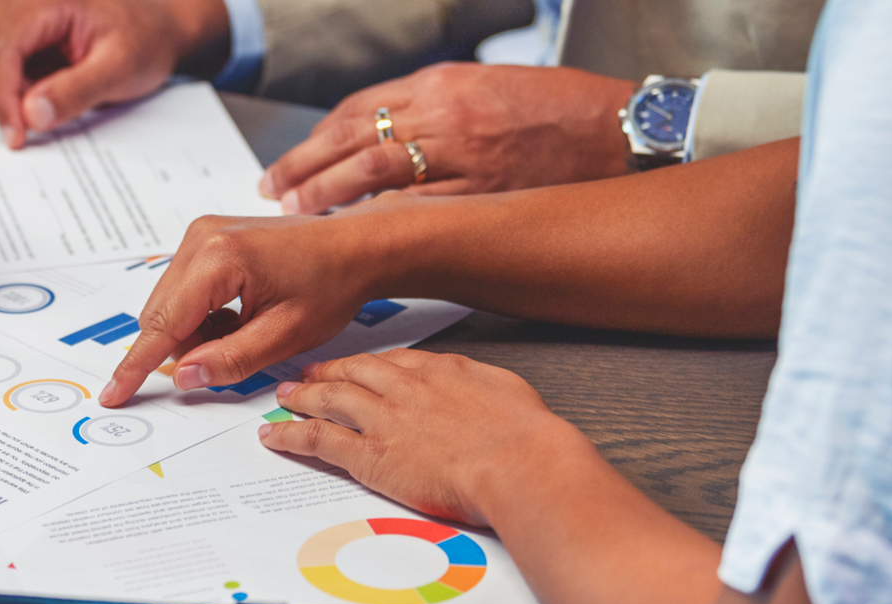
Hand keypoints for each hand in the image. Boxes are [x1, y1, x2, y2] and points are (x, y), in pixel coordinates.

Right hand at [0, 0, 228, 148]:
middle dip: (6, 98)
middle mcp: (16, 1)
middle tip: (50, 111)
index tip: (17, 138)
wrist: (155, 24)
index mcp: (41, 0)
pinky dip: (17, 86)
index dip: (3, 101)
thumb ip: (76, 91)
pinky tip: (51, 81)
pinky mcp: (11, 30)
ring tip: (57, 88)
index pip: (0, 52)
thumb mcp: (120, 67)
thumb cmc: (144, 36)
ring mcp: (9, 13)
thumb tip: (31, 115)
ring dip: (12, 93)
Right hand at [100, 213, 382, 406]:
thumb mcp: (284, 335)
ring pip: (170, 305)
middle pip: (160, 315)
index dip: (136, 367)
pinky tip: (240, 316)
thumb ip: (231, 360)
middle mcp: (200, 238)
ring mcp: (200, 234)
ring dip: (195, 332)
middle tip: (230, 359)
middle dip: (184, 348)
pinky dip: (202, 315)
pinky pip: (183, 290)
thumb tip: (184, 377)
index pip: (163, 325)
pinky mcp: (206, 238)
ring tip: (246, 331)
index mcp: (219, 259)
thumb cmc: (330, 284)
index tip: (113, 395)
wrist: (354, 246)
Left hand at [259, 349, 587, 526]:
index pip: (392, 362)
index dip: (366, 365)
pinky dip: (292, 436)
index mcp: (440, 371)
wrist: (521, 463)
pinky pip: (319, 439)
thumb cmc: (527, 437)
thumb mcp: (508, 392)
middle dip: (326, 372)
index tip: (355, 366)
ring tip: (284, 397)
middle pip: (353, 373)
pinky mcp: (370, 455)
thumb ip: (483, 388)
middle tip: (307, 374)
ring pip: (329, 399)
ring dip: (302, 397)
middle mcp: (405, 389)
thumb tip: (480, 392)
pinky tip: (275, 436)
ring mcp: (384, 420)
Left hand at [260, 63, 637, 214]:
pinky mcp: (482, 190)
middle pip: (352, 137)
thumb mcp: (485, 86)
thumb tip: (383, 132)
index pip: (358, 110)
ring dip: (327, 193)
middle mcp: (443, 113)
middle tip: (273, 188)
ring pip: (374, 169)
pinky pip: (417, 205)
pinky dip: (378, 218)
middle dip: (305, 166)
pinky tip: (351, 232)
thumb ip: (433, 107)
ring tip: (297, 210)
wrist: (618, 128)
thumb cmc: (557, 108)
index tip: (292, 161)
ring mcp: (461, 153)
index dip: (317, 138)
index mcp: (441, 83)